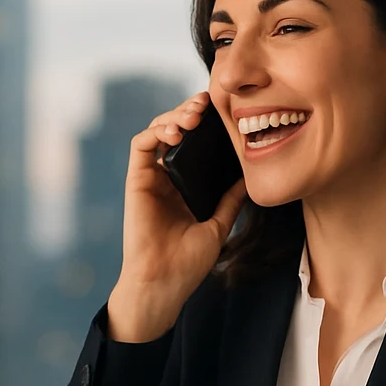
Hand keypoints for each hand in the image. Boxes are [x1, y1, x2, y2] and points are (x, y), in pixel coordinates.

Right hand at [107, 91, 246, 341]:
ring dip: (174, 116)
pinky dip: (157, 131)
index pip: (194, 145)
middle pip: (176, 131)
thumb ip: (230, 201)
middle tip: (209, 103)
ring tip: (194, 114)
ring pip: (157, 131)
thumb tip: (249, 178)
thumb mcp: (218, 226)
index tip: (225, 112)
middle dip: (191, 112)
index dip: (206, 125)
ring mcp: (150, 178)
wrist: (165, 282)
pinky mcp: (136, 180)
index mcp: (185, 187)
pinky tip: (176, 131)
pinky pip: (141, 145)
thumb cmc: (188, 263)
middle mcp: (166, 178)